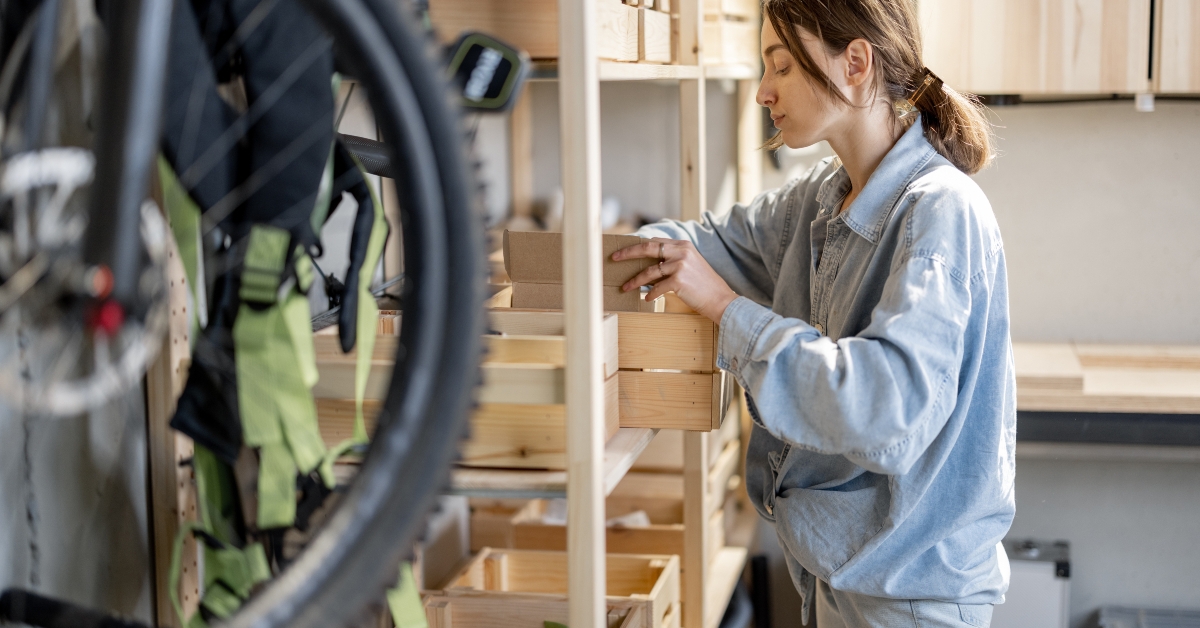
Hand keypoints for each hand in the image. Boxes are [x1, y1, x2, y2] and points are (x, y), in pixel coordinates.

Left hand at [613, 238, 738, 322]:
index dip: (638, 245)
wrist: (720, 299)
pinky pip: (657, 287)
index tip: (625, 250)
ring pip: (649, 271)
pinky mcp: (679, 280)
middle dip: (628, 253)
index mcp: (683, 245)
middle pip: (648, 247)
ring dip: (635, 280)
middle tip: (614, 258)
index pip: (655, 241)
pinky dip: (650, 294)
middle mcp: (681, 251)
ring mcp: (680, 265)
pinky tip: (647, 299)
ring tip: (625, 287)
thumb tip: (648, 267)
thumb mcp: (690, 265)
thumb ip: (672, 261)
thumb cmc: (703, 285)